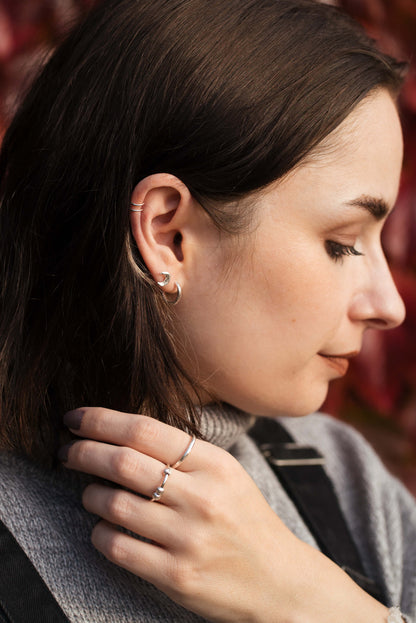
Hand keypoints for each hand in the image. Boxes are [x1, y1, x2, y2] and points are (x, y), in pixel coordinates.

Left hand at [60, 407, 389, 622]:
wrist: (282, 582)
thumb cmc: (248, 522)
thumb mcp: (228, 474)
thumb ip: (183, 455)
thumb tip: (122, 435)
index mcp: (215, 464)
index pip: (145, 430)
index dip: (101, 420)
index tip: (76, 418)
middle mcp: (201, 497)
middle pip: (122, 462)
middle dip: (82, 452)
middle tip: (67, 451)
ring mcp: (188, 538)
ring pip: (113, 504)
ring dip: (91, 495)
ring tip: (91, 493)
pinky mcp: (176, 576)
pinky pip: (117, 547)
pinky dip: (100, 533)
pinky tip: (104, 528)